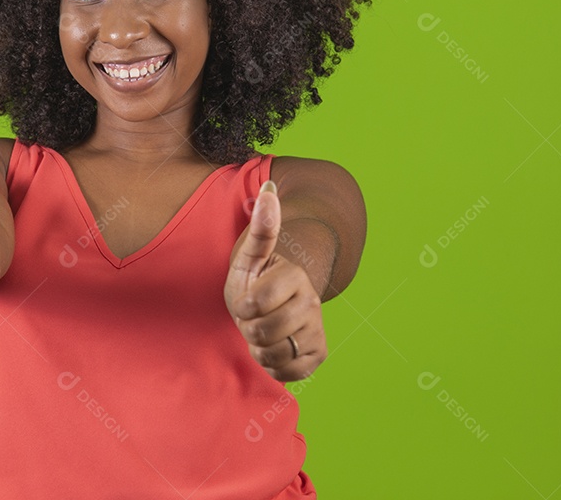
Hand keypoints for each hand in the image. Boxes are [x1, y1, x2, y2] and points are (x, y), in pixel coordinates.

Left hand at [224, 180, 327, 381]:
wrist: (272, 307)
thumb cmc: (254, 279)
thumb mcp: (249, 256)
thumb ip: (261, 227)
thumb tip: (268, 189)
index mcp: (294, 275)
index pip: (255, 303)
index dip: (243, 305)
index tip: (248, 297)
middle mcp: (312, 302)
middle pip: (263, 331)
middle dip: (248, 327)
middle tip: (254, 317)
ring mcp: (316, 328)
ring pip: (274, 353)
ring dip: (259, 347)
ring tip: (263, 331)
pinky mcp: (317, 353)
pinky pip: (287, 372)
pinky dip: (274, 365)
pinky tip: (275, 348)